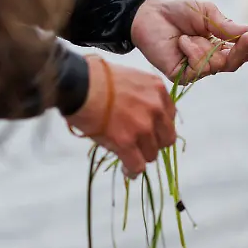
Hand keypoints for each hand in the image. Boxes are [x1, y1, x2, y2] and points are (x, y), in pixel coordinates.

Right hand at [64, 56, 175, 178]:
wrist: (78, 84)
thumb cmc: (95, 77)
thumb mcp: (129, 78)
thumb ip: (141, 95)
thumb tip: (136, 111)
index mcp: (157, 89)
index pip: (169, 117)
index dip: (158, 126)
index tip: (149, 131)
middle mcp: (156, 108)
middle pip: (166, 138)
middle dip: (154, 143)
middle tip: (141, 145)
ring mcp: (143, 126)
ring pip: (151, 154)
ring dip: (141, 156)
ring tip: (130, 157)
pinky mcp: (126, 142)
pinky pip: (137, 165)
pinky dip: (132, 170)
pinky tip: (126, 171)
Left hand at [130, 0, 247, 82]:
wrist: (149, 15)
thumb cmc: (178, 12)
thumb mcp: (207, 13)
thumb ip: (226, 26)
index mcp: (218, 45)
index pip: (239, 52)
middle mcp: (209, 59)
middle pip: (233, 63)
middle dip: (242, 51)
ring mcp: (196, 69)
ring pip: (217, 66)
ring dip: (206, 48)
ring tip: (189, 36)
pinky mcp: (182, 75)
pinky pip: (198, 70)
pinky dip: (193, 53)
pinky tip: (183, 42)